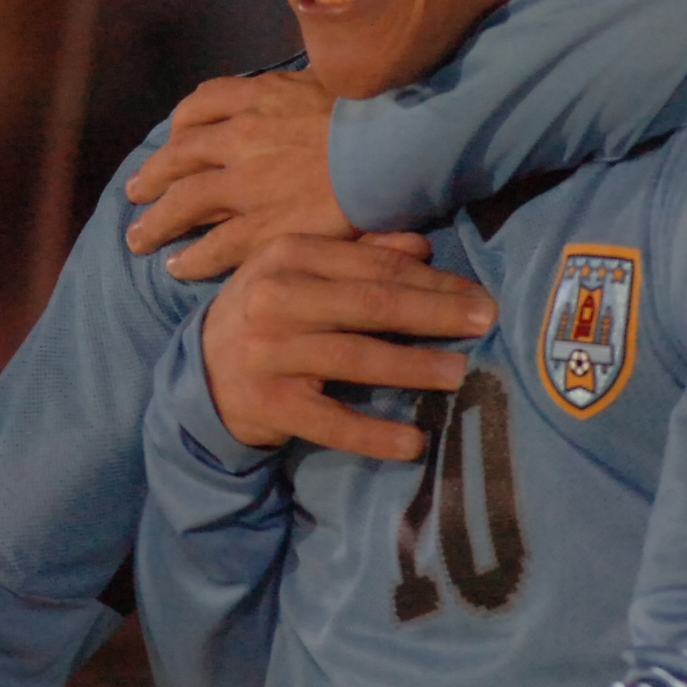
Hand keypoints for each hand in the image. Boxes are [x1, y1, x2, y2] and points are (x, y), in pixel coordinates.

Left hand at [124, 72, 353, 278]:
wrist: (398, 148)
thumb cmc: (376, 110)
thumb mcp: (333, 76)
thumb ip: (304, 84)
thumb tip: (302, 81)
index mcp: (257, 97)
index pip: (200, 105)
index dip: (180, 127)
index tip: (173, 141)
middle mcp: (241, 137)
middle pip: (179, 157)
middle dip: (152, 176)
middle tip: (135, 192)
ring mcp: (248, 185)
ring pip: (185, 203)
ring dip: (156, 222)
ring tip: (139, 238)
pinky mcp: (264, 227)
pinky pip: (214, 246)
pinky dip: (191, 258)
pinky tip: (177, 268)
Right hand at [204, 233, 493, 459]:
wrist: (201, 373)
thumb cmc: (268, 314)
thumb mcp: (300, 274)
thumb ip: (358, 256)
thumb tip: (420, 245)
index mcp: (288, 255)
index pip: (373, 266)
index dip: (431, 279)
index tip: (478, 293)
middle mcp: (275, 298)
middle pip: (370, 303)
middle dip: (434, 312)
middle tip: (485, 321)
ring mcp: (269, 352)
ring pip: (354, 357)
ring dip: (413, 366)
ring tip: (459, 374)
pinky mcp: (268, 403)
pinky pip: (329, 421)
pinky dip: (372, 434)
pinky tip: (412, 442)